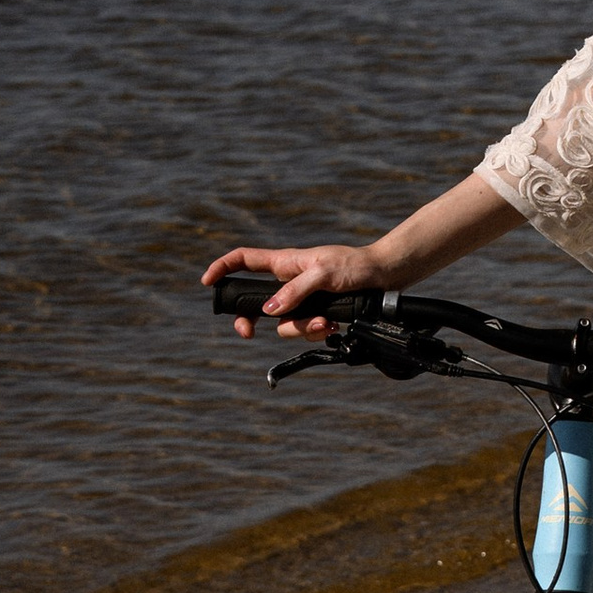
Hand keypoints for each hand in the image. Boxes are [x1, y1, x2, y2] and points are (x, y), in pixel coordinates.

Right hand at [201, 239, 384, 337]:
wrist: (384, 278)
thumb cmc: (354, 266)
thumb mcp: (324, 274)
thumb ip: (296, 291)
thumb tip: (270, 311)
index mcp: (284, 263)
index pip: (244, 260)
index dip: (223, 267)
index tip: (207, 282)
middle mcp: (288, 282)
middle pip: (255, 303)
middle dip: (250, 320)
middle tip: (248, 333)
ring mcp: (301, 300)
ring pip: (282, 323)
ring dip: (300, 327)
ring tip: (324, 321)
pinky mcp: (315, 313)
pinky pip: (304, 330)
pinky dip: (317, 330)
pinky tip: (332, 324)